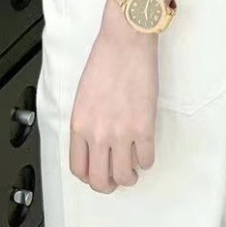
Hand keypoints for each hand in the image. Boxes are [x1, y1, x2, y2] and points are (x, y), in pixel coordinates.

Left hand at [69, 6, 158, 192]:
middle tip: (116, 178)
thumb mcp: (83, 95)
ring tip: (133, 168)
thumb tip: (94, 142)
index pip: (78, 169)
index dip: (89, 177)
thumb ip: (87, 122)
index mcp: (79, 124)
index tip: (97, 173)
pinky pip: (147, 160)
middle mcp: (97, 133)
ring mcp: (121, 133)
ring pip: (124, 176)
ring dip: (130, 176)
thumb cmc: (105, 59)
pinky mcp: (144, 128)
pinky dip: (147, 161)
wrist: (126, 41)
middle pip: (100, 180)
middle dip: (109, 185)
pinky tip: (145, 150)